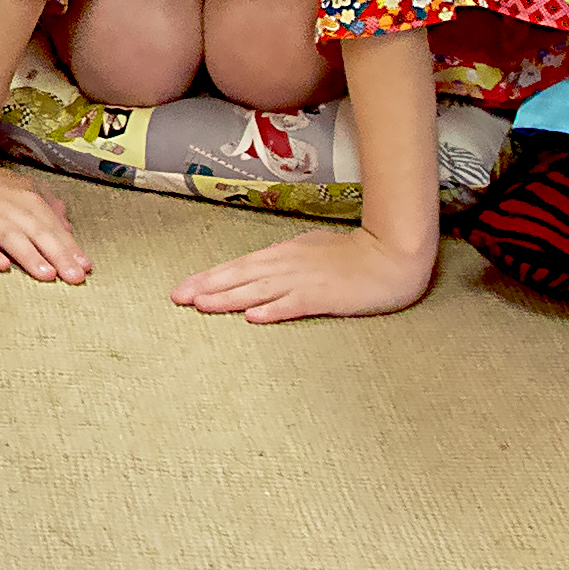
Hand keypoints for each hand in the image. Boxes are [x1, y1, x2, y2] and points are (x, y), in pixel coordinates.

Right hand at [0, 150, 87, 283]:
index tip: (86, 267)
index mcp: (29, 202)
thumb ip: (47, 208)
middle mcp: (11, 210)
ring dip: (30, 256)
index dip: (71, 248)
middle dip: (58, 256)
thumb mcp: (24, 189)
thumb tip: (67, 227)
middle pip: (38, 235)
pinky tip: (1, 265)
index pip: (54, 228)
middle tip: (75, 277)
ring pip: (11, 239)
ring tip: (46, 275)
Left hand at [174, 222, 435, 322]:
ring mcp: (305, 281)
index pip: (238, 267)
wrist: (391, 256)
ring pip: (259, 290)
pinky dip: (274, 310)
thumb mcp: (311, 252)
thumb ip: (284, 263)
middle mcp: (287, 265)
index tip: (183, 288)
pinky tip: (254, 317)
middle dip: (207, 287)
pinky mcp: (324, 297)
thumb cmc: (353, 255)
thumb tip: (258, 274)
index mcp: (283, 255)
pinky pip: (295, 305)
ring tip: (201, 305)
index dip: (209, 278)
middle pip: (240, 277)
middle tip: (177, 298)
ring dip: (229, 298)